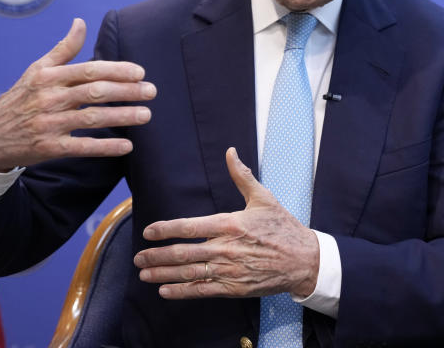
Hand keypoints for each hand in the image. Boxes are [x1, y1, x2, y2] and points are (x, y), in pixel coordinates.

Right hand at [0, 18, 155, 171]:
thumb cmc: (21, 98)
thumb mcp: (37, 70)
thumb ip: (63, 49)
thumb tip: (81, 22)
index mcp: (48, 77)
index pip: (88, 70)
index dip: (116, 70)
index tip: (140, 72)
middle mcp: (49, 99)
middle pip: (94, 93)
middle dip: (126, 91)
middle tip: (151, 91)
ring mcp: (49, 124)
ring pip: (92, 119)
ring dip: (122, 117)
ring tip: (146, 115)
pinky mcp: (49, 148)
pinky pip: (82, 147)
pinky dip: (105, 147)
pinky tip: (127, 146)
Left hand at [134, 147, 318, 299]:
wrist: (305, 260)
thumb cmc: (283, 227)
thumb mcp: (263, 198)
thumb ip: (242, 176)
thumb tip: (230, 152)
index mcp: (230, 224)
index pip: (190, 226)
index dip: (166, 229)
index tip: (148, 231)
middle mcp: (226, 248)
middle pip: (184, 253)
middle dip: (157, 256)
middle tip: (138, 257)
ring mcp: (230, 270)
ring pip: (190, 273)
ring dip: (163, 274)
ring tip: (144, 274)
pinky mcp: (235, 287)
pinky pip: (203, 290)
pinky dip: (183, 291)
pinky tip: (165, 291)